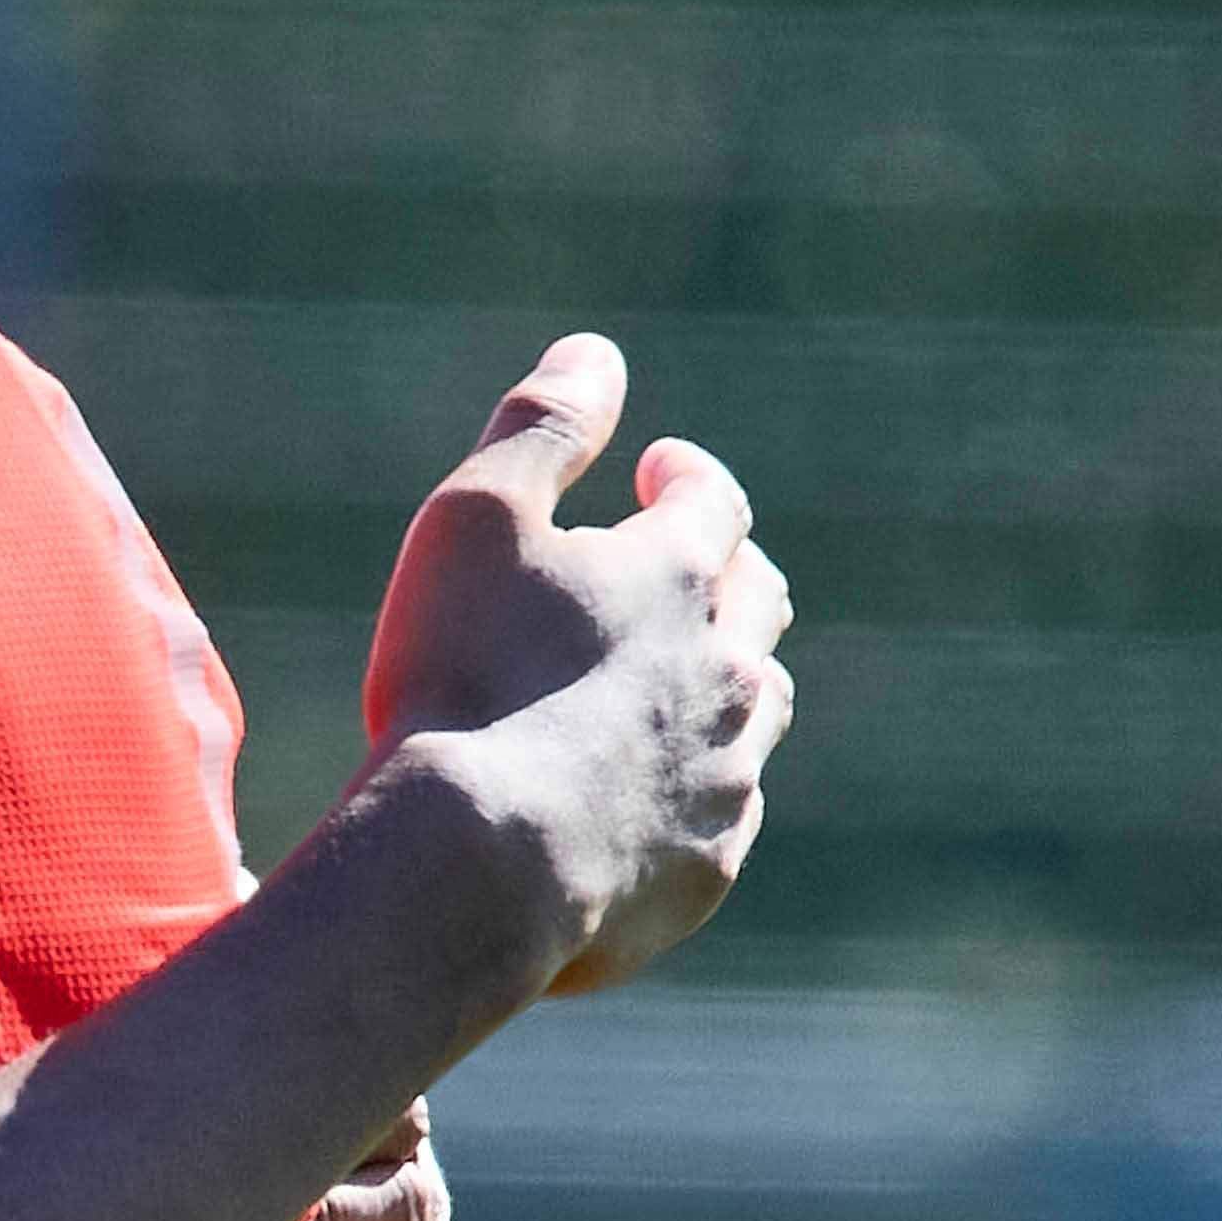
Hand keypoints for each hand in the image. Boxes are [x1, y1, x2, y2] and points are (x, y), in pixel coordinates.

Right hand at [356, 335, 794, 998]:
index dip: (684, 479)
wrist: (473, 864)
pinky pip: (717, 813)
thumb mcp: (476, 519)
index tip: (654, 473)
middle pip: (759, 603)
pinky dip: (685, 785)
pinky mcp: (708, 868)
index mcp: (680, 575)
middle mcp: (729, 670)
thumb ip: (542, 426)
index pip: (712, 502)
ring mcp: (728, 776)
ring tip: (664, 684)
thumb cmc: (463, 676)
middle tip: (681, 572)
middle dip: (723, 574)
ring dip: (717, 681)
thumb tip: (596, 352)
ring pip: (754, 710)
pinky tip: (633, 794)